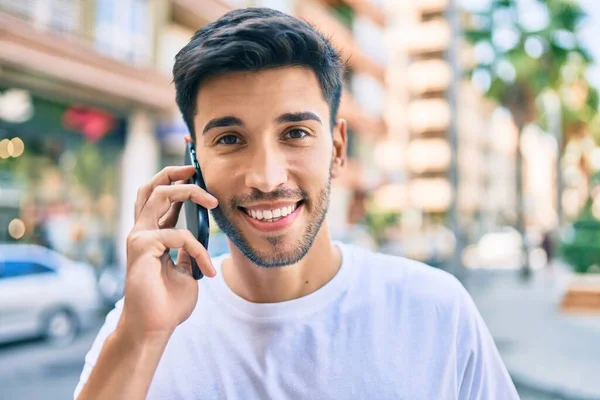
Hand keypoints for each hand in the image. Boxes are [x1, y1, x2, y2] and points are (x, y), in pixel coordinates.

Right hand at [119, 166, 218, 341]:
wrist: (154, 327)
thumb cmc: (169, 303)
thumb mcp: (187, 270)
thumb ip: (188, 250)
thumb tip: (198, 236)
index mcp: (153, 234)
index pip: (161, 198)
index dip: (176, 181)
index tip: (196, 172)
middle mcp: (142, 231)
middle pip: (151, 186)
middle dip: (174, 172)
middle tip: (196, 170)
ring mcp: (138, 237)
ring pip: (159, 195)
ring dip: (188, 192)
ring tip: (213, 202)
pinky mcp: (141, 247)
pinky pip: (178, 235)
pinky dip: (198, 250)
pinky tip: (207, 270)